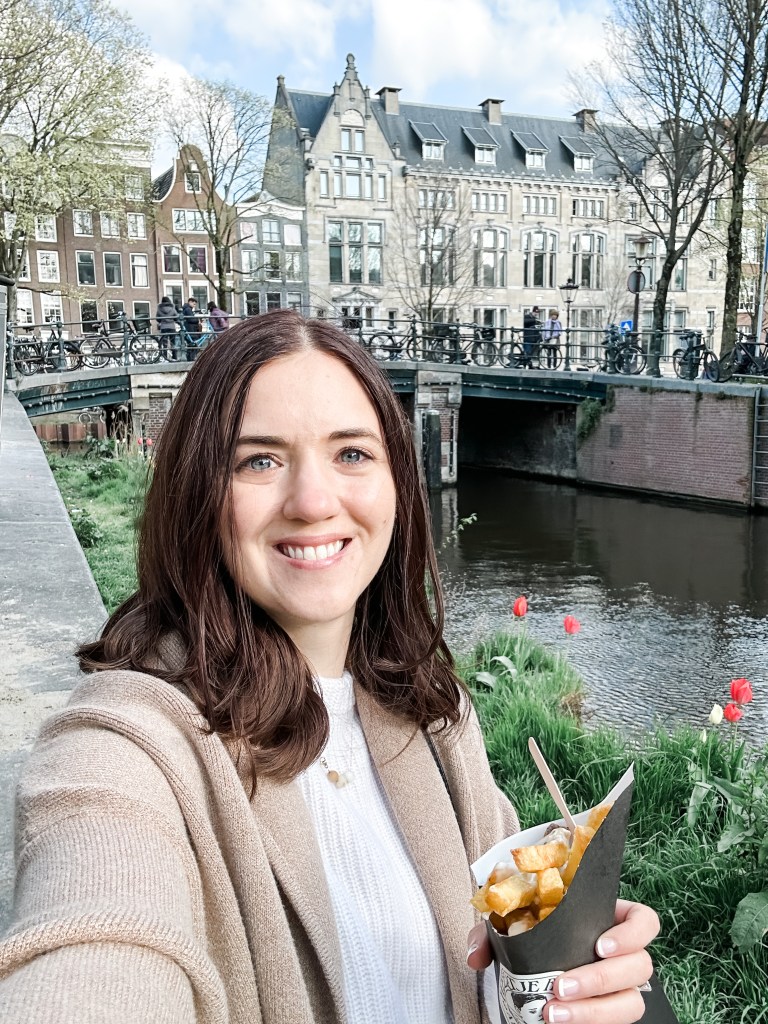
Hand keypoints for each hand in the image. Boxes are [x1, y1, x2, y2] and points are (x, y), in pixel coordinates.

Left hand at [467, 899, 658, 1023]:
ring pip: (631, 1003)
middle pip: (640, 966)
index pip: (644, 921)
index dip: (632, 932)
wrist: (529, 976)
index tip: (599, 945)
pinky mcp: (611, 1012)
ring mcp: (621, 988)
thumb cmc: (530, 938)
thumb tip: (475, 957)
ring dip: (595, 1011)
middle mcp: (623, 956)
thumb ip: (491, 936)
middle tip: (561, 987)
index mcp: (608, 920)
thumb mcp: (511, 926)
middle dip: (600, 979)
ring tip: (555, 1014)